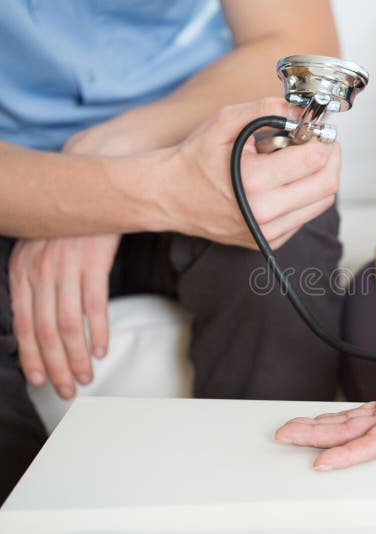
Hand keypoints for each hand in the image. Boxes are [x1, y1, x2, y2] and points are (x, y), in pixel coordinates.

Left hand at [10, 234, 119, 398]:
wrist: (94, 185)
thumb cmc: (71, 223)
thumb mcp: (42, 249)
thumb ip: (38, 281)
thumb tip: (43, 319)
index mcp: (23, 271)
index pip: (23, 324)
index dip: (31, 356)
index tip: (41, 380)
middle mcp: (39, 271)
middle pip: (45, 330)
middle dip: (55, 366)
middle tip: (66, 390)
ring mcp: (65, 266)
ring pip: (68, 324)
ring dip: (76, 356)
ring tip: (85, 377)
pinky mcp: (92, 261)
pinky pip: (93, 304)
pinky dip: (97, 331)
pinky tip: (100, 350)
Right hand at [171, 98, 339, 249]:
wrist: (169, 196)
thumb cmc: (196, 157)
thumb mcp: (225, 121)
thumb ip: (266, 110)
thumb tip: (302, 112)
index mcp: (253, 181)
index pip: (314, 160)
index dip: (323, 140)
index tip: (316, 129)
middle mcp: (264, 212)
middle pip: (327, 186)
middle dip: (331, 158)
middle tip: (320, 142)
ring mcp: (268, 232)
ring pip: (321, 203)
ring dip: (320, 177)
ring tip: (299, 161)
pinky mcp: (270, 242)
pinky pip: (305, 216)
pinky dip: (305, 196)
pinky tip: (285, 182)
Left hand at [274, 347, 375, 469]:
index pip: (375, 442)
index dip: (347, 454)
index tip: (321, 462)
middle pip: (353, 436)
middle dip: (317, 440)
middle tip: (285, 437)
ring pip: (352, 427)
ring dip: (321, 430)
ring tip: (292, 431)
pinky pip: (362, 416)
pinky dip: (340, 419)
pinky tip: (324, 421)